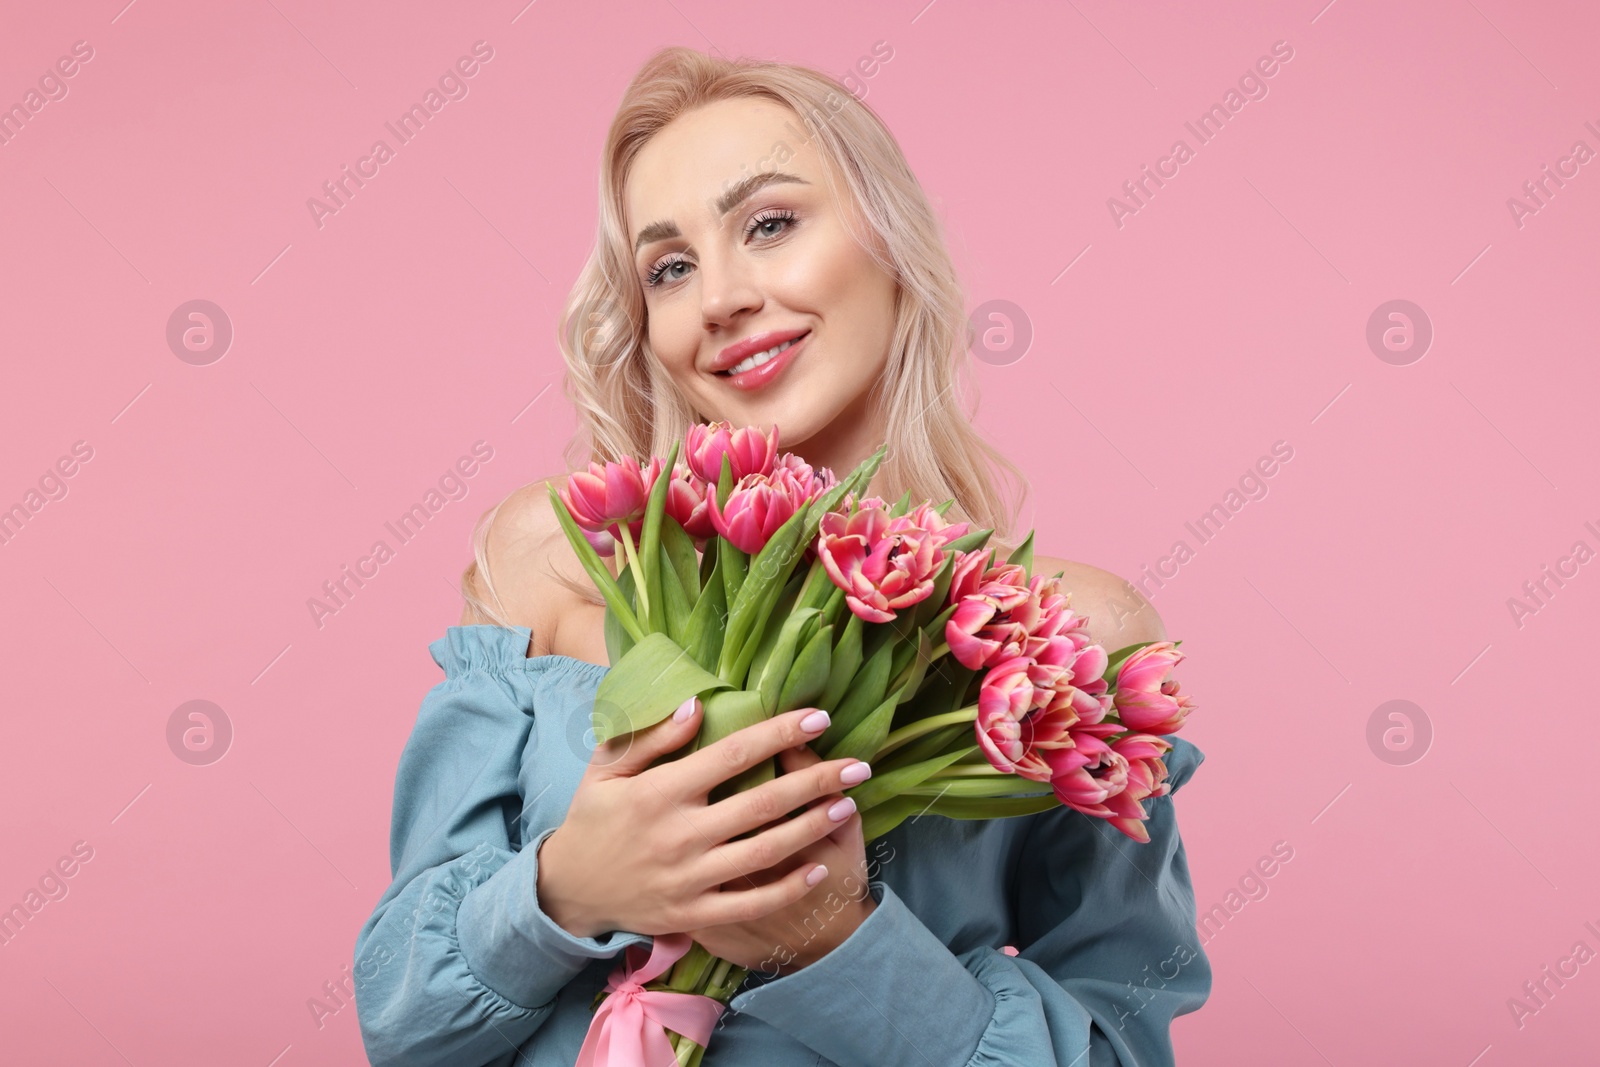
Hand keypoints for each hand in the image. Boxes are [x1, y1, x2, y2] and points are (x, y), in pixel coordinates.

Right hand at [535, 701, 873, 946]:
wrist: (568, 889)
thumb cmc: (593, 817)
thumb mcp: (607, 767)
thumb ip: (651, 737)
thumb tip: (698, 705)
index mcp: (661, 791)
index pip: (732, 755)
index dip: (779, 734)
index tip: (818, 718)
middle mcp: (680, 834)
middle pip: (763, 803)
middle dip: (817, 780)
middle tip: (859, 765)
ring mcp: (689, 877)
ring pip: (765, 851)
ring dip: (813, 827)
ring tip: (848, 804)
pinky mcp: (694, 912)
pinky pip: (750, 902)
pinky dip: (786, 887)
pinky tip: (816, 867)